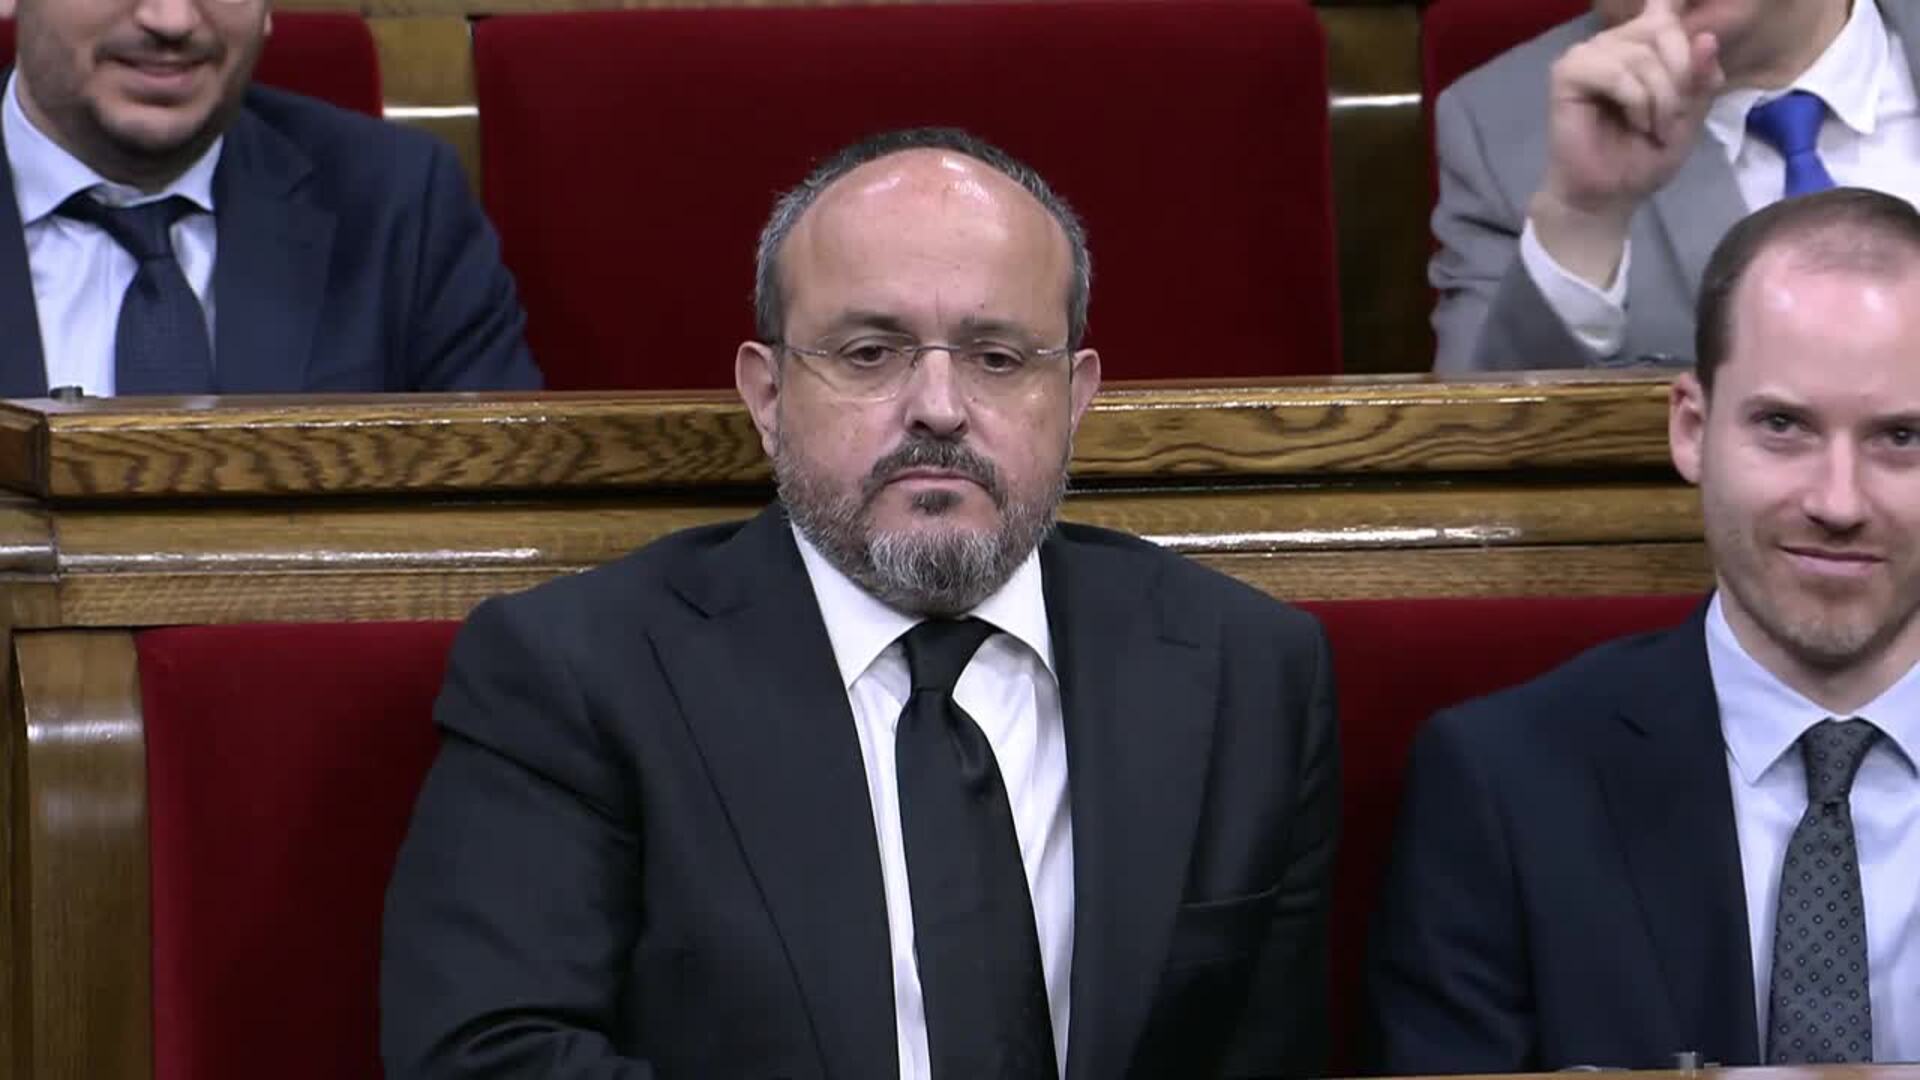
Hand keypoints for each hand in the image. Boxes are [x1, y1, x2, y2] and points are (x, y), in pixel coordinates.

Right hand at [1530, 0, 1725, 286]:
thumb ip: (1700, 78)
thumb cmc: (1643, 159)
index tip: (1675, 4)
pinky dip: (1635, 100)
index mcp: (1640, 47)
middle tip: (1675, 116)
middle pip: (1662, 29)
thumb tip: (1707, 38)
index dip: (1671, 5)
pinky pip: (1614, 71)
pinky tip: (1634, 123)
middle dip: (1681, 75)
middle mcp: (1612, 44)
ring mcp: (1587, 57)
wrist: (1607, 197)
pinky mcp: (1566, 75)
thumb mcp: (1689, 117)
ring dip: (1660, 97)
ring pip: (1641, 54)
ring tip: (1654, 128)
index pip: (1662, 9)